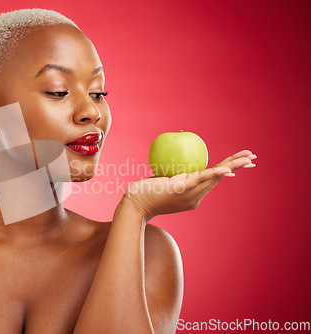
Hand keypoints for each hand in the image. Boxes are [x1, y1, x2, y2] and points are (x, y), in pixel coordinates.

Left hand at [125, 150, 256, 220]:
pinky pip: (201, 179)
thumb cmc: (145, 192)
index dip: (227, 172)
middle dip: (238, 168)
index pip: (213, 180)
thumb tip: (175, 159)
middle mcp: (195, 197)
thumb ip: (172, 173)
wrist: (134, 204)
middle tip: (253, 159)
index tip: (236, 166)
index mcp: (193, 195)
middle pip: (220, 178)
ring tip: (248, 159)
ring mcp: (190, 195)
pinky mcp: (182, 189)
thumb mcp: (162, 180)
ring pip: (215, 177)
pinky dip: (214, 173)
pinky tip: (225, 168)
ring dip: (233, 167)